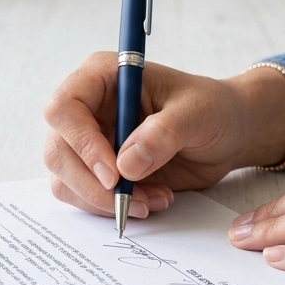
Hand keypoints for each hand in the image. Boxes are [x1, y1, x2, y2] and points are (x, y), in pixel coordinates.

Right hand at [43, 52, 284, 218]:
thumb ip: (163, 134)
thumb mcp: (197, 113)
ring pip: (64, 179)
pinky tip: (150, 201)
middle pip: (57, 150)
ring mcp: (88, 141)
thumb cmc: (213, 109)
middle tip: (132, 201)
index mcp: (102, 77)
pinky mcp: (97, 170)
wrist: (227, 133)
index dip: (81, 143)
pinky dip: (111, 207)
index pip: (64, 108)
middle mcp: (87, 108)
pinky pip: (83, 196)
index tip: (115, 174)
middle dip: (91, 184)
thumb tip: (125, 165)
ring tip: (153, 201)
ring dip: (104, 200)